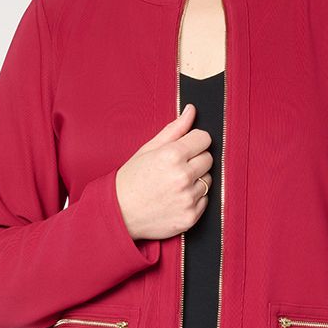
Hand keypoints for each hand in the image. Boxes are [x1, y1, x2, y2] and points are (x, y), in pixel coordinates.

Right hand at [115, 105, 214, 242]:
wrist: (118, 213)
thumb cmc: (131, 179)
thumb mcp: (148, 149)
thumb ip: (174, 129)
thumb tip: (191, 110)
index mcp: (172, 155)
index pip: (204, 138)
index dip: (194, 142)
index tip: (185, 148)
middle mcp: (182, 177)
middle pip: (209, 159)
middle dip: (195, 160)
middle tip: (176, 168)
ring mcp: (187, 198)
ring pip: (208, 180)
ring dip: (195, 180)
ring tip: (173, 184)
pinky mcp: (190, 217)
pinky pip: (204, 200)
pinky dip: (194, 199)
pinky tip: (175, 198)